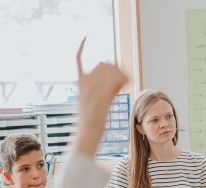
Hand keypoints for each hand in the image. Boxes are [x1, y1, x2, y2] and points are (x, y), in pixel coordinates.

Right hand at [74, 38, 128, 156]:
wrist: (87, 135)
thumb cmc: (91, 124)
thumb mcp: (96, 103)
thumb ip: (105, 90)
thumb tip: (119, 81)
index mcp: (80, 82)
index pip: (78, 57)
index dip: (81, 46)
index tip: (85, 35)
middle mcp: (85, 82)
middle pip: (103, 64)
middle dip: (115, 68)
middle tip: (122, 81)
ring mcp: (92, 89)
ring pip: (110, 71)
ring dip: (122, 75)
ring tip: (125, 86)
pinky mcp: (101, 97)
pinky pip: (112, 81)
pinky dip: (122, 77)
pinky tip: (127, 78)